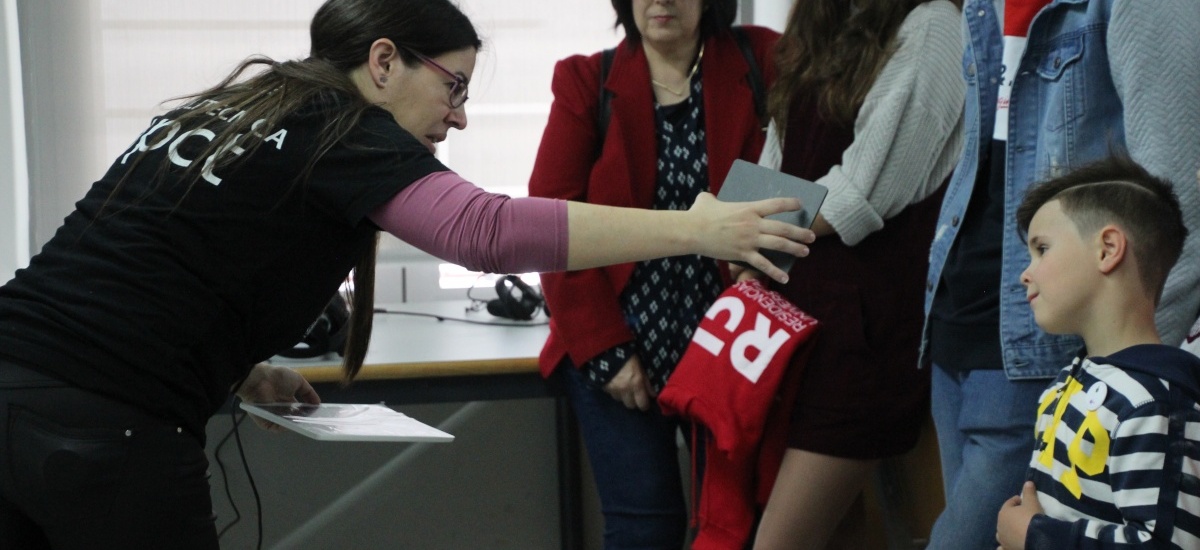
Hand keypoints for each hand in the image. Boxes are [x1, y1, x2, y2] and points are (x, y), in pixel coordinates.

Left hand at [235, 363, 321, 430]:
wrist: (260, 379)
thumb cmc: (278, 377)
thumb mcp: (299, 381)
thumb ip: (309, 392)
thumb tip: (318, 404)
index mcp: (288, 399)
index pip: (300, 410)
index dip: (308, 413)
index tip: (317, 415)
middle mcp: (281, 408)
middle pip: (294, 418)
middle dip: (303, 420)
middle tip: (313, 422)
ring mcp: (273, 415)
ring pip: (286, 424)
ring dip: (295, 424)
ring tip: (304, 424)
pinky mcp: (264, 421)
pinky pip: (275, 428)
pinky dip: (283, 427)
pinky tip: (291, 424)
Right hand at [603, 356, 654, 410]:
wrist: (606, 348)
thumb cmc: (628, 354)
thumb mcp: (641, 365)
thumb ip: (647, 381)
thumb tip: (653, 394)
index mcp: (636, 383)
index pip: (642, 404)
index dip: (645, 405)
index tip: (646, 402)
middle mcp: (625, 390)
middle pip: (630, 406)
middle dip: (634, 401)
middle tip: (635, 395)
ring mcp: (613, 390)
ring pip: (620, 400)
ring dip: (623, 396)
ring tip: (624, 388)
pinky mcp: (604, 387)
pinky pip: (611, 394)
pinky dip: (614, 391)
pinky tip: (615, 384)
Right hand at [688, 192, 813, 283]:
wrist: (691, 231)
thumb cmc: (698, 214)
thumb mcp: (707, 200)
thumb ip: (713, 198)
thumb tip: (708, 200)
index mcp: (748, 208)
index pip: (775, 204)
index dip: (790, 204)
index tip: (800, 205)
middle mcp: (753, 224)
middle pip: (783, 228)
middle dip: (800, 232)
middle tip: (811, 236)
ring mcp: (749, 240)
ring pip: (778, 244)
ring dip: (795, 248)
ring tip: (805, 251)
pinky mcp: (742, 254)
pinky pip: (763, 264)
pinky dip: (776, 272)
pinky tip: (786, 278)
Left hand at [996, 481, 1042, 549]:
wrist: (1036, 537)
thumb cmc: (1032, 517)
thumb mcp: (1032, 502)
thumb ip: (1029, 492)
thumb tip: (1028, 482)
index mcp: (1003, 512)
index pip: (1009, 504)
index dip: (1017, 501)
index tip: (1024, 501)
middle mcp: (999, 525)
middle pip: (1005, 518)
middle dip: (1012, 516)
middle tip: (1023, 515)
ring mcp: (1002, 538)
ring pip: (1003, 533)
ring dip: (1008, 530)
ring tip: (1017, 530)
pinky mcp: (1007, 547)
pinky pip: (1003, 546)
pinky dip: (1005, 545)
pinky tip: (1009, 544)